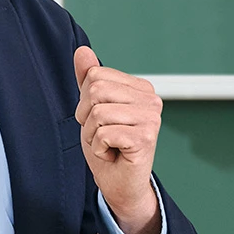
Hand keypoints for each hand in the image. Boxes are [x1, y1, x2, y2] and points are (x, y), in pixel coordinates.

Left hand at [73, 46, 161, 233]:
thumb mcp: (91, 109)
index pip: (95, 76)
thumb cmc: (108, 146)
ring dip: (93, 135)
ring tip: (108, 145)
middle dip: (87, 118)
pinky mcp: (145, 138)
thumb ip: (88, 80)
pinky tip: (113, 154)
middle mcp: (151, 99)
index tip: (99, 121)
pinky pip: (103, 133)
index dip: (85, 101)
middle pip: (95, 91)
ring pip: (98, 112)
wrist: (119, 183)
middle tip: (103, 135)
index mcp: (140, 87)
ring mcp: (151, 118)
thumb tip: (81, 50)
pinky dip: (99, 148)